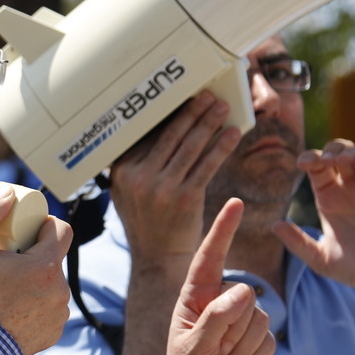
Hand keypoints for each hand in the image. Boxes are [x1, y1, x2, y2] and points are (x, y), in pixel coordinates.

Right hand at [0, 185, 73, 354]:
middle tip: (4, 262)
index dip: (42, 225)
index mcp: (45, 268)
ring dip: (33, 280)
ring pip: (50, 283)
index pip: (61, 230)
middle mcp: (59, 292)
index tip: (23, 232)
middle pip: (52, 258)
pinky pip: (48, 307)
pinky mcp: (52, 333)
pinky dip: (33, 303)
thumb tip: (6, 194)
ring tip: (4, 289)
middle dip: (32, 254)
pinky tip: (9, 309)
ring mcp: (58, 315)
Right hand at [110, 92, 240, 268]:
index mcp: (123, 171)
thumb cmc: (147, 221)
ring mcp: (162, 188)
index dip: (169, 114)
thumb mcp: (127, 192)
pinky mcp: (186, 199)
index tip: (183, 97)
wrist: (158, 258)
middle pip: (171, 136)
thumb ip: (135, 164)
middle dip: (192, 112)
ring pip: (190, 147)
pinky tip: (232, 134)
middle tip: (207, 95)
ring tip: (222, 108)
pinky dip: (221, 148)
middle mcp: (140, 177)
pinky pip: (206, 166)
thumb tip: (154, 130)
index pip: (149, 135)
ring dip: (209, 124)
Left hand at [163, 198, 272, 354]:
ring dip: (242, 346)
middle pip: (245, 295)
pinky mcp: (257, 340)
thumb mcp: (193, 348)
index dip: (223, 229)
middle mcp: (219, 303)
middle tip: (214, 353)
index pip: (210, 257)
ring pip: (260, 317)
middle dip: (232, 327)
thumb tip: (245, 293)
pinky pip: (268, 339)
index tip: (234, 202)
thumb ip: (216, 320)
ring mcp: (239, 321)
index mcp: (194, 297)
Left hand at [272, 140, 354, 293]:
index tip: (302, 164)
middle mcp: (348, 188)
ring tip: (341, 162)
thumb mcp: (322, 260)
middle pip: (337, 153)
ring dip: (351, 152)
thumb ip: (299, 244)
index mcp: (329, 198)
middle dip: (329, 150)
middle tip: (324, 160)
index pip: (316, 167)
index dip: (309, 158)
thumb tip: (275, 225)